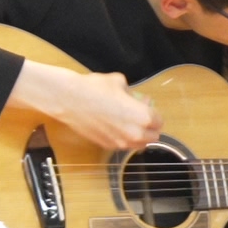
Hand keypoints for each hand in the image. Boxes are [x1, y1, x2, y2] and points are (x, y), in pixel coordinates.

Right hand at [13, 61, 159, 150]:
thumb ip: (132, 93)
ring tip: (128, 122)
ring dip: (139, 135)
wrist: (69, 99)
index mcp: (143, 117)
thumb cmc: (94, 88)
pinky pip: (123, 145)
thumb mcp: (119, 82)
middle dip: (149, 126)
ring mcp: (121, 142)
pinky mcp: (107, 145)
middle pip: (153, 136)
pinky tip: (115, 126)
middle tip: (139, 115)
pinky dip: (124, 138)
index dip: (152, 112)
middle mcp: (135, 133)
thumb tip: (134, 97)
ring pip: (139, 144)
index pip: (159, 121)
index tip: (144, 105)